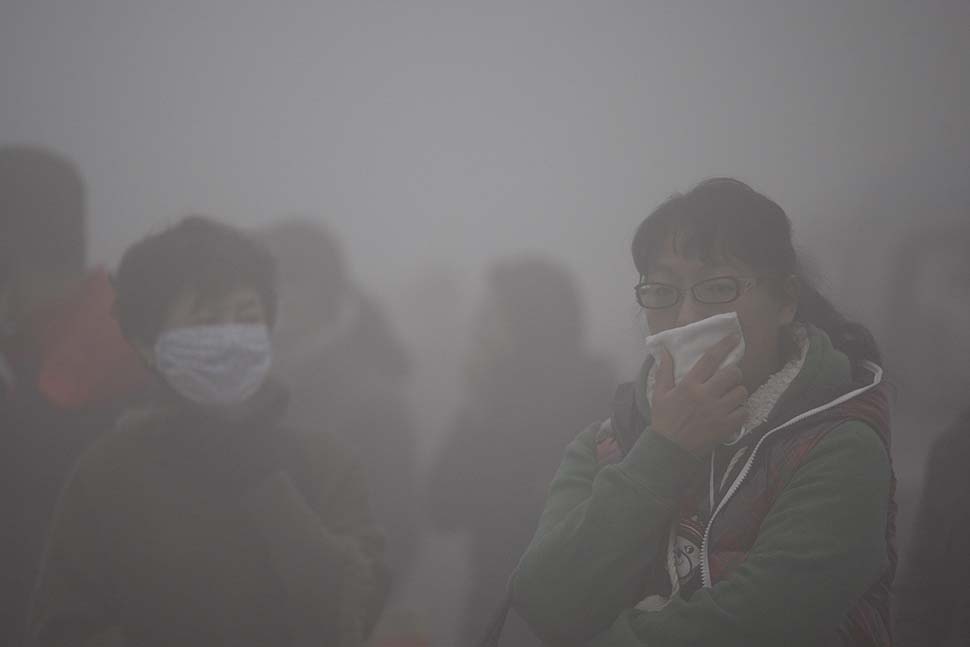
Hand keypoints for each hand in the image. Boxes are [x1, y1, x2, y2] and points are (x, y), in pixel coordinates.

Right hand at [651, 334, 747, 455]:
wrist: (669, 449)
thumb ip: (664, 371)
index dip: (724, 345)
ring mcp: (718, 411)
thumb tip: (664, 350)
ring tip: (730, 397)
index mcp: (689, 384)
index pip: (710, 359)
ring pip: (741, 392)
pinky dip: (740, 411)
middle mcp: (706, 395)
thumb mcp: (660, 393)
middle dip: (734, 373)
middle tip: (728, 379)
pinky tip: (731, 413)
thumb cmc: (664, 419)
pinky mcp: (726, 426)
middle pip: (732, 374)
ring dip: (737, 392)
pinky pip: (744, 412)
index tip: (734, 337)